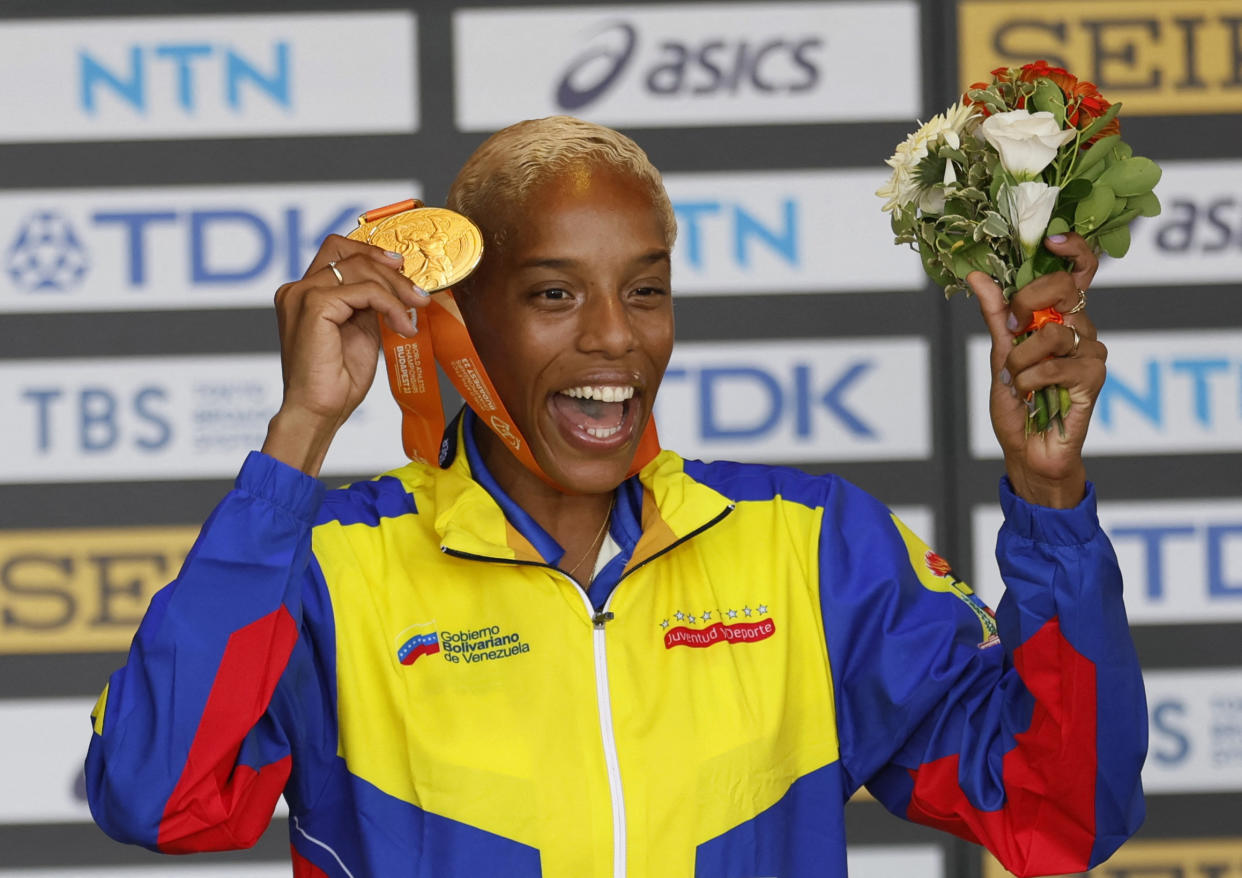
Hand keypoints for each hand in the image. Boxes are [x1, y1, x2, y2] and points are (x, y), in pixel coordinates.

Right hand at [261, 235, 426, 475]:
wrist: (318, 412)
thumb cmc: (336, 381)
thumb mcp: (360, 331)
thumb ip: (368, 305)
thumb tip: (397, 286)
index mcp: (304, 294)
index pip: (337, 250)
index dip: (370, 251)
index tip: (400, 267)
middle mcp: (298, 289)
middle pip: (349, 253)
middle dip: (389, 270)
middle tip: (417, 295)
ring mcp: (303, 295)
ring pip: (360, 269)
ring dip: (396, 290)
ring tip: (413, 314)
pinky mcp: (314, 305)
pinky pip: (365, 291)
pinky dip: (390, 305)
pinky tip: (402, 326)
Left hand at [967, 233, 1107, 507]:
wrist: (1027, 449)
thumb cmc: (1017, 402)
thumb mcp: (998, 352)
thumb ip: (995, 314)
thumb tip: (978, 274)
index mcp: (1059, 316)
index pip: (1079, 270)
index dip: (1073, 249)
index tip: (1052, 240)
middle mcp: (1080, 327)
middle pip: (1065, 288)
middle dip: (1026, 304)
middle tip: (1011, 330)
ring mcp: (1091, 351)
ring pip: (1053, 332)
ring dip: (1021, 358)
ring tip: (1017, 380)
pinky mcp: (1095, 377)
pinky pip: (1058, 364)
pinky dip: (1032, 379)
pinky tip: (1029, 393)